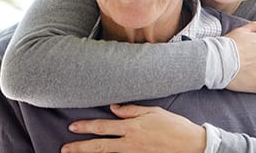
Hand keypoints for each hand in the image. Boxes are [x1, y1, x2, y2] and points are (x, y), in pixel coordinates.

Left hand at [61, 104, 205, 152]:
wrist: (191, 145)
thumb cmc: (174, 126)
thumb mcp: (153, 111)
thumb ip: (131, 110)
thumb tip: (113, 108)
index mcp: (132, 127)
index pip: (103, 127)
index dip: (86, 127)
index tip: (72, 127)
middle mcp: (130, 143)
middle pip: (100, 146)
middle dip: (80, 148)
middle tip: (65, 149)